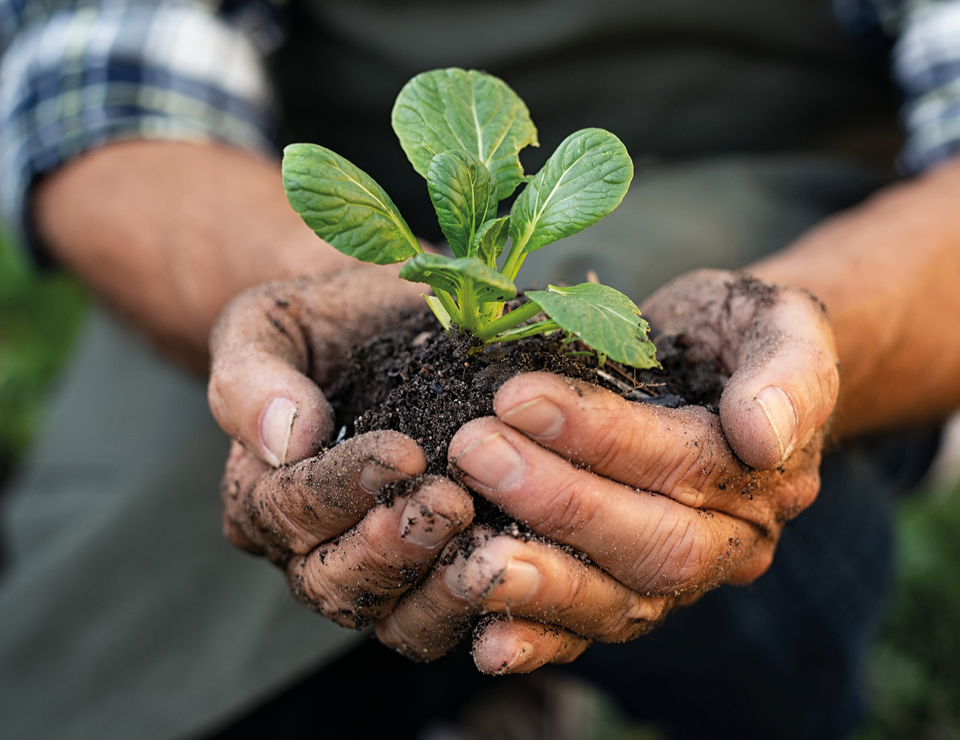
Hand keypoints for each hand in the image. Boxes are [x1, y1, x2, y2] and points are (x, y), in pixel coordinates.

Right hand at [208, 268, 473, 627]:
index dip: (342, 488)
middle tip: (450, 504)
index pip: (288, 509)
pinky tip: (519, 571)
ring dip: (438, 589)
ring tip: (486, 544)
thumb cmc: (325, 323)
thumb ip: (254, 377)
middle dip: (392, 547)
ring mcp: (372, 570)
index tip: (402, 453)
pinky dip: (478, 607)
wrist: (384, 326)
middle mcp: (307, 547)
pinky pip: (444, 619)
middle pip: (333, 579)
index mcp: (261, 491)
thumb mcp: (270, 325)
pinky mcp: (430, 579)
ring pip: (391, 616)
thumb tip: (285, 438)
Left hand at [374, 269, 838, 670]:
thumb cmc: (738, 333)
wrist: (720, 365)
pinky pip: (592, 630)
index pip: (685, 464)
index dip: (600, 436)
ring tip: (468, 556)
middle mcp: (733, 541)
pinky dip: (540, 640)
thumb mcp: (780, 321)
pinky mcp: (631, 590)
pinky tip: (486, 643)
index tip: (517, 396)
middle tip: (475, 451)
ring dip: (542, 582)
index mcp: (771, 475)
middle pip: (652, 544)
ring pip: (621, 601)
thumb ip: (790, 370)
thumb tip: (764, 436)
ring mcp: (681, 577)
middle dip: (558, 502)